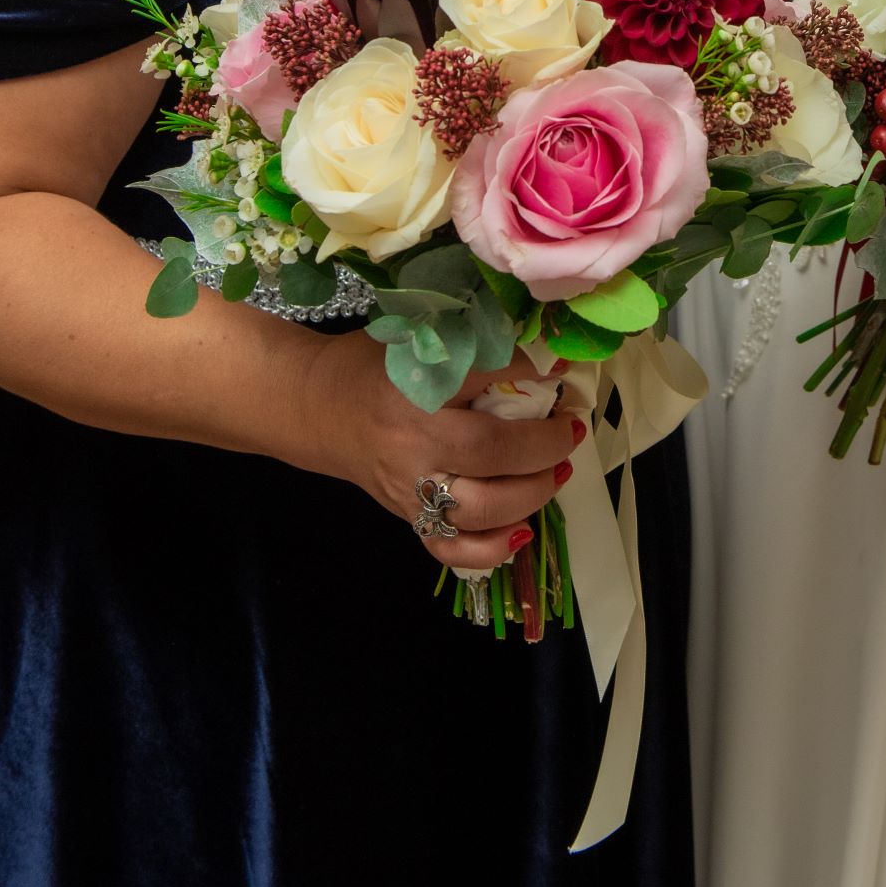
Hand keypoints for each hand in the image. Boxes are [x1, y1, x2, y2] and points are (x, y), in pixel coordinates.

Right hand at [295, 335, 583, 572]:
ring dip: (533, 493)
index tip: (565, 368)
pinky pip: (453, 550)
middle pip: (490, 452)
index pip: (488, 376)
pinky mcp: (407, 518)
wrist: (315, 407)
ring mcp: (409, 487)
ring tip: (558, 471)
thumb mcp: (418, 336)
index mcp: (416, 385)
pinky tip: (523, 528)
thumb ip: (474, 347)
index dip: (535, 371)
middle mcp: (413, 442)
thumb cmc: (373, 366)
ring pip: (481, 508)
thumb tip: (545, 356)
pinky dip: (494, 549)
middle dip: (544, 444)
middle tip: (570, 428)